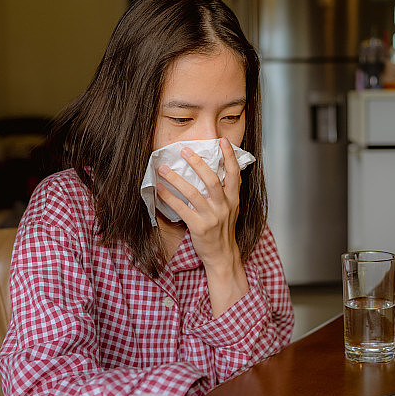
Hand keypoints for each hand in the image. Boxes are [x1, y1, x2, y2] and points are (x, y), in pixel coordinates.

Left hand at [156, 138, 247, 316]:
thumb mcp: (231, 208)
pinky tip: (160, 190)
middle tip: (184, 150)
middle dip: (197, 163)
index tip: (222, 140)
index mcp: (233, 198)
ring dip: (176, 179)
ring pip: (193, 193)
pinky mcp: (199, 227)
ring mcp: (212, 217)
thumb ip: (226, 191)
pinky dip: (169, 198)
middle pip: (212, 179)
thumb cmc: (223, 230)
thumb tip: (220, 169)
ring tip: (163, 169)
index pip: (234, 173)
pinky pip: (182, 209)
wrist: (222, 255)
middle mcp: (224, 205)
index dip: (229, 156)